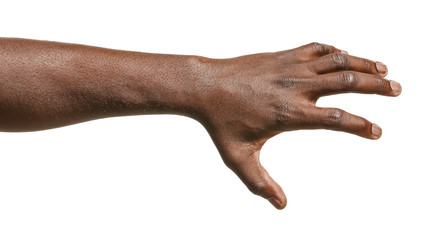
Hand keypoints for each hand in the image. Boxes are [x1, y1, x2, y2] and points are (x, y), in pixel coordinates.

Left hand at [193, 43, 401, 208]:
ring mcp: (290, 67)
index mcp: (289, 114)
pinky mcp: (282, 55)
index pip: (337, 119)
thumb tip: (281, 206)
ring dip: (364, 63)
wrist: (204, 87)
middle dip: (377, 86)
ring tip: (384, 70)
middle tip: (396, 90)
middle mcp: (295, 87)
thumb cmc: (220, 123)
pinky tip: (347, 57)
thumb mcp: (238, 159)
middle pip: (347, 82)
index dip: (362, 125)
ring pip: (337, 60)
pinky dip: (337, 51)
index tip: (377, 132)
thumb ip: (260, 183)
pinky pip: (317, 48)